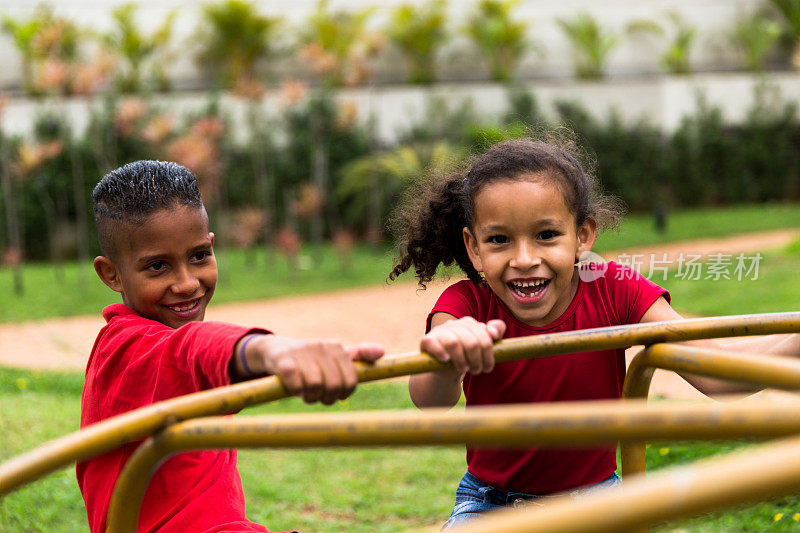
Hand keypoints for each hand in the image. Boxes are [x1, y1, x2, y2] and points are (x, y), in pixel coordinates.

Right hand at [248, 335, 383, 404]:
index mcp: (336, 347)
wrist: (273, 350)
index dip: (343, 394)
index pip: (351, 380)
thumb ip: (358, 356)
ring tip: (306, 394)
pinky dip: (296, 391)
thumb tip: (382, 351)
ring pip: (316, 386)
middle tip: (318, 397)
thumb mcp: (333, 357)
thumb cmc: (309, 359)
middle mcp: (320, 346)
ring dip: (310, 397)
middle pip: (334, 385)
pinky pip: (295, 383)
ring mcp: (301, 352)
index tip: (334, 396)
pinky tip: (293, 389)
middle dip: (327, 398)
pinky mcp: (283, 361)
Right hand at [420, 317, 504, 375]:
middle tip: (476, 371)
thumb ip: (495, 332)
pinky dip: (441, 354)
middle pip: (472, 342)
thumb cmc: (466, 357)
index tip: (488, 367)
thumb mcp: (483, 346)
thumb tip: (494, 333)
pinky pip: (433, 344)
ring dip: (461, 361)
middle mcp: (454, 324)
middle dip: (477, 361)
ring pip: (454, 344)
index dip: (488, 354)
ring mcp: (440, 331)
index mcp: (469, 323)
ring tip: (463, 369)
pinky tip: (447, 362)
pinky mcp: (426, 340)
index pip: (484, 336)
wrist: (444, 370)